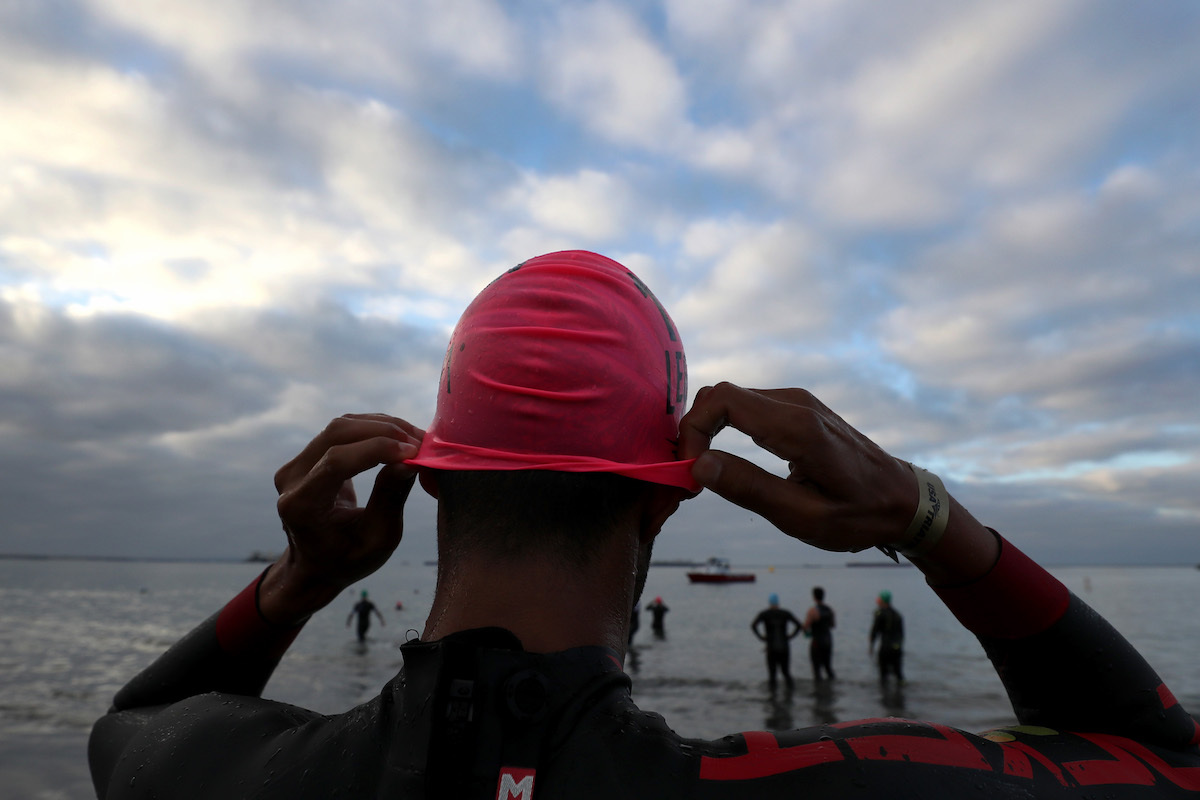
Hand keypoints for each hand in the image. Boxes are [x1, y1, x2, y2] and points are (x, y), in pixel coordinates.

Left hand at [259, 414, 422, 624]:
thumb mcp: (378, 538)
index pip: (336, 461)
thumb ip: (391, 496)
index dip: (377, 449)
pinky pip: (341, 431)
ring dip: (382, 425)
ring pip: (340, 426)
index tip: (414, 452)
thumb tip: (410, 459)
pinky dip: (373, 428)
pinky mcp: (307, 457)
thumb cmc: (349, 559)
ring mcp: (295, 465)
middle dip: (384, 431)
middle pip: (336, 434)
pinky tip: (398, 437)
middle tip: (421, 441)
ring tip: (415, 438)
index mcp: (302, 506)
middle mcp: (291, 479)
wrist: (316, 565)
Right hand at [678, 383, 915, 553]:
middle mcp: (796, 403)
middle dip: (696, 430)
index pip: (722, 400)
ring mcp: (798, 401)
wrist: (903, 500)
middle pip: (721, 394)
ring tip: (709, 473)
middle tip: (693, 475)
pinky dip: (727, 428)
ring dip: (709, 430)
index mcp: (797, 427)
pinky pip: (749, 406)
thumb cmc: (859, 515)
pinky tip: (730, 462)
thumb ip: (750, 489)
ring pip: (731, 398)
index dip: (693, 429)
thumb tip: (698, 464)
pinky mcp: (799, 408)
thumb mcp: (804, 517)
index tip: (690, 469)